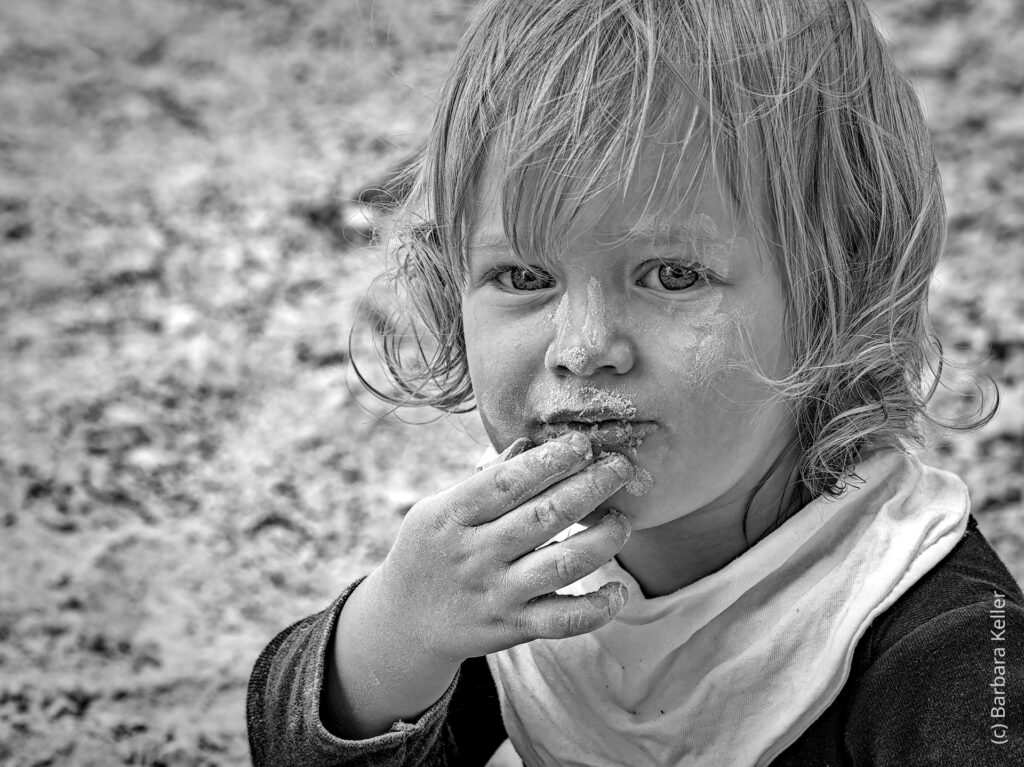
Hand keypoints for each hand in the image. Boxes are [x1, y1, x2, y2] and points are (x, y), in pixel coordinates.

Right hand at [373, 431, 632, 664]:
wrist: (403, 625)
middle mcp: (475, 555)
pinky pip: (565, 621)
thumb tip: (530, 444)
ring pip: (563, 565)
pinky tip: (617, 590)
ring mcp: (496, 594)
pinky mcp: (514, 628)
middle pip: (544, 517)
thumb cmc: (429, 552)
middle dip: (591, 487)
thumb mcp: (438, 509)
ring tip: (622, 520)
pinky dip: (599, 608)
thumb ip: (484, 480)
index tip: (583, 444)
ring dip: (603, 539)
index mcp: (452, 516)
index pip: (507, 482)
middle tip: (620, 467)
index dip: (550, 460)